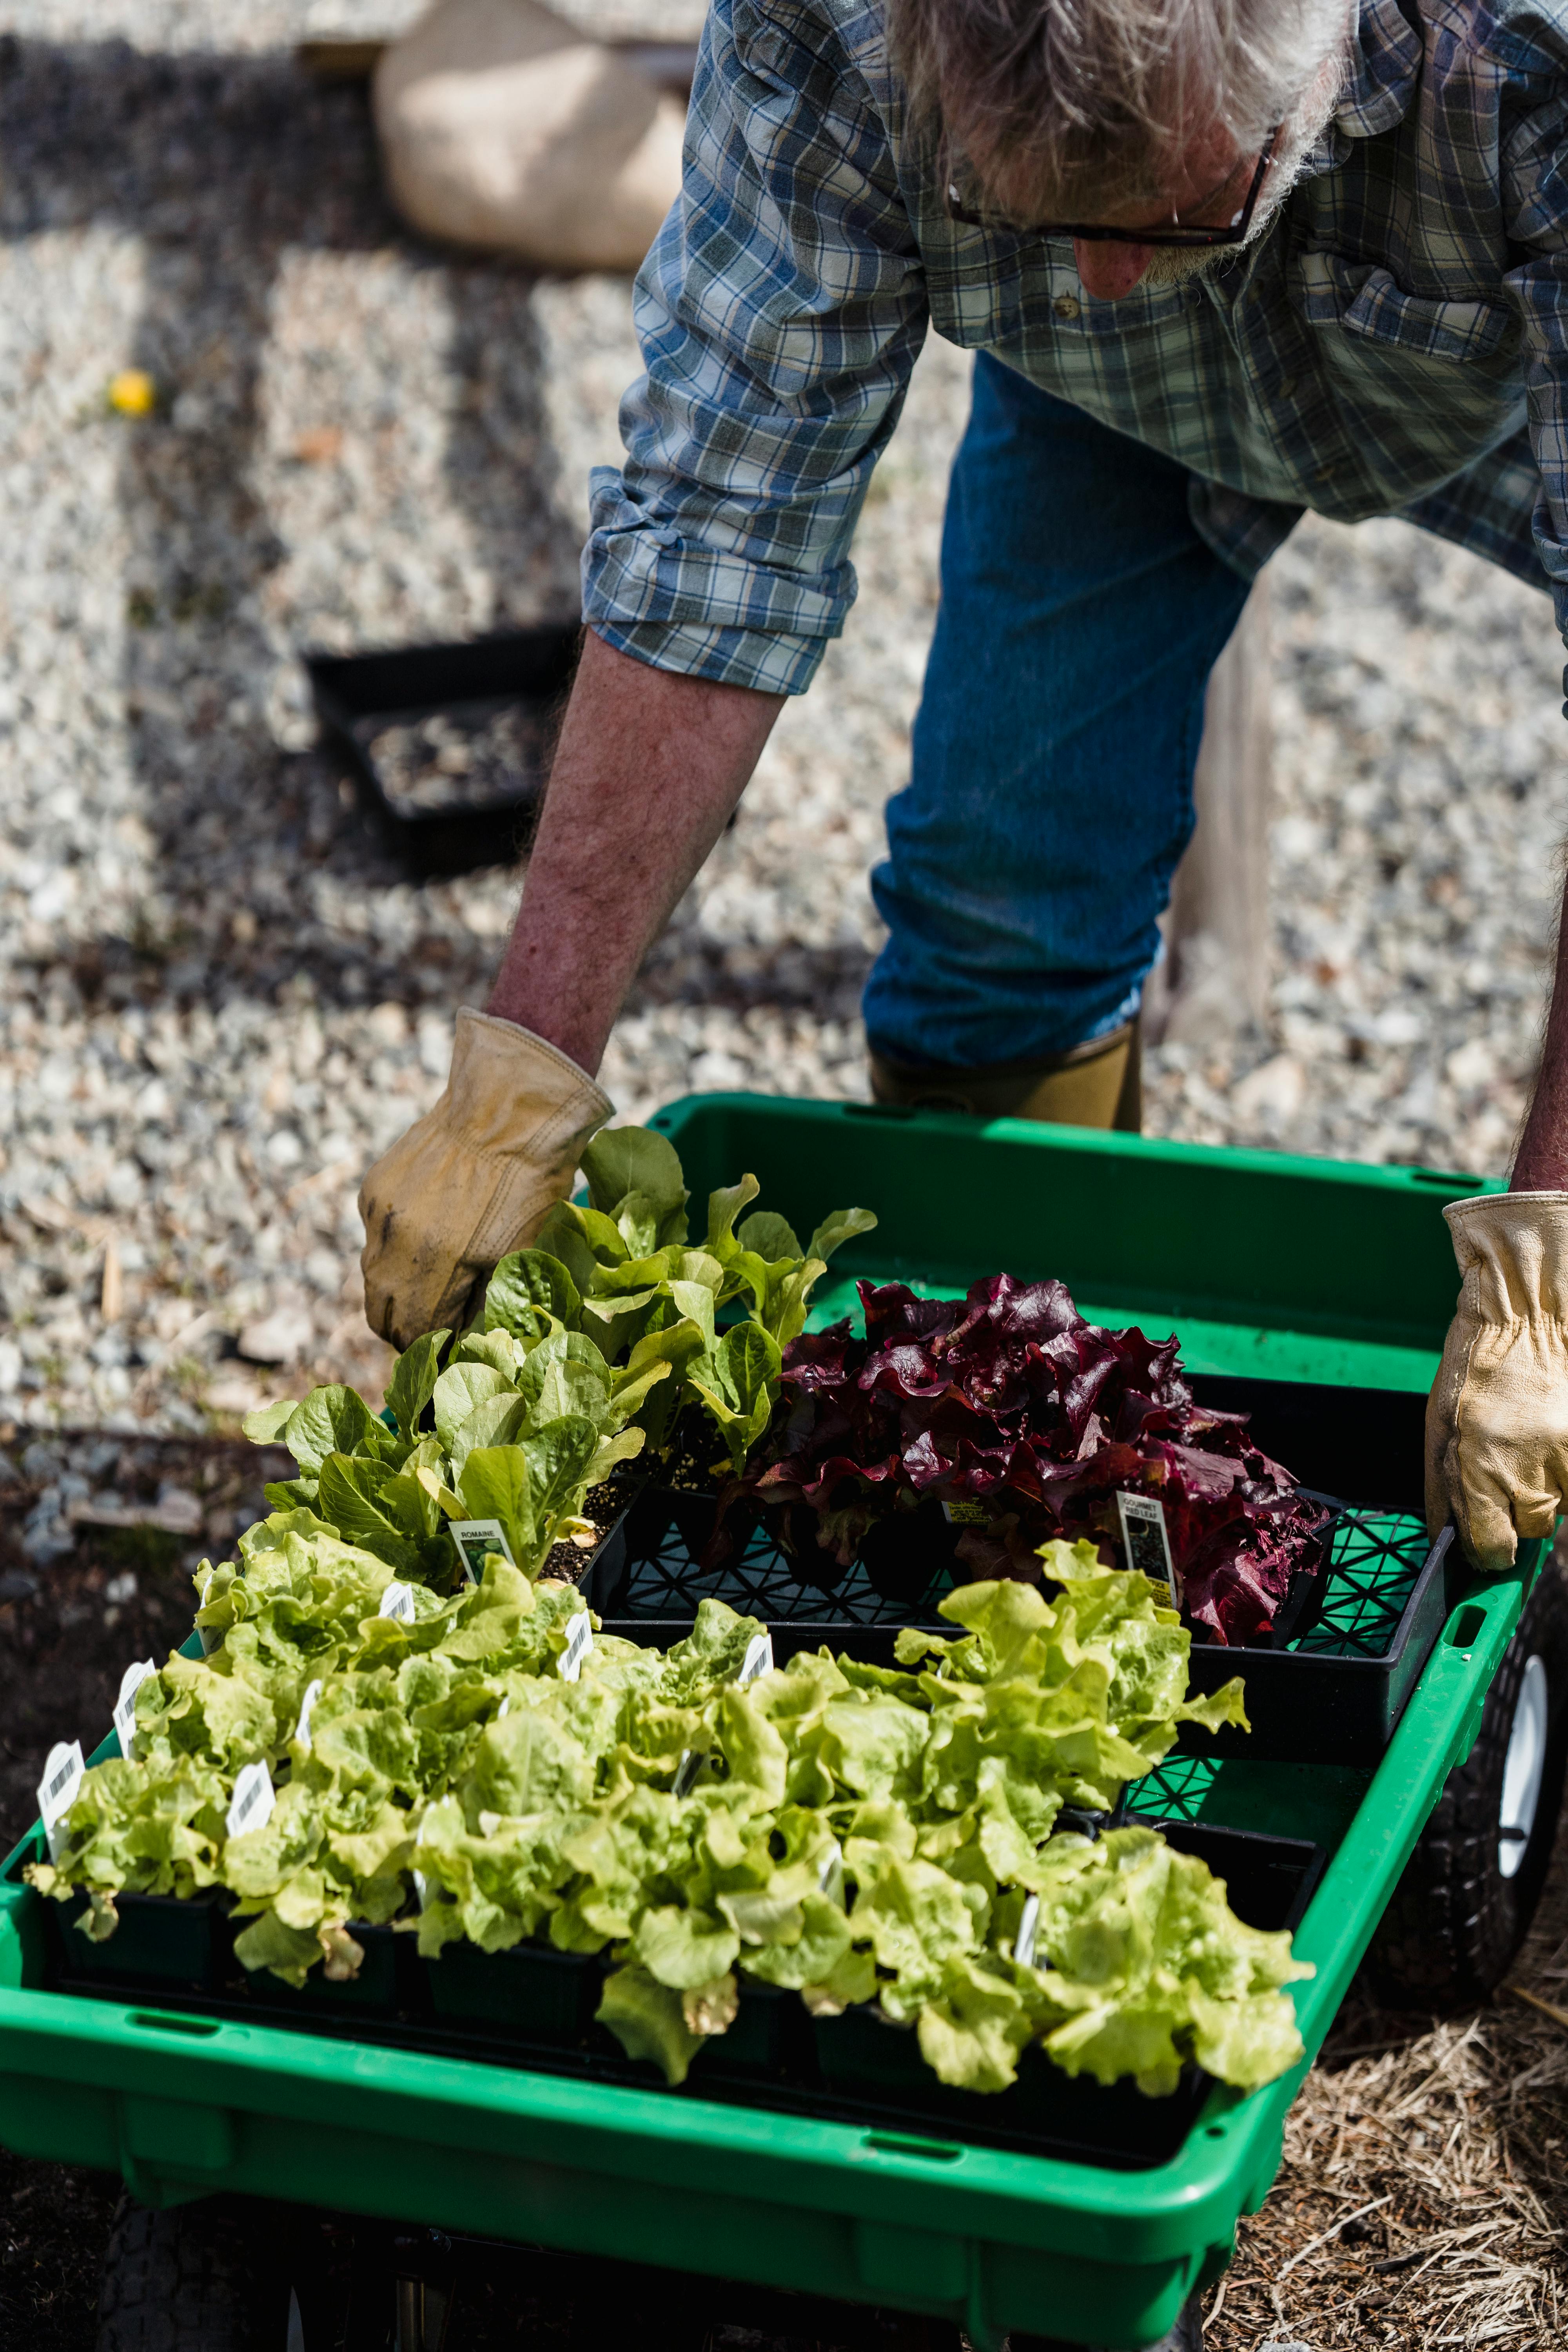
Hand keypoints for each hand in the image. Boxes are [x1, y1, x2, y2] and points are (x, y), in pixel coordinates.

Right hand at [359, 1009, 610, 1349]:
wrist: (508, 1104)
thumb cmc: (531, 1180)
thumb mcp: (521, 1250)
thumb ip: (486, 1300)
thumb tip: (467, 1339)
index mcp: (440, 1264)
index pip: (415, 1335)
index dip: (428, 1355)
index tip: (442, 1362)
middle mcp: (399, 1242)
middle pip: (382, 1314)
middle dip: (404, 1333)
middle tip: (429, 1339)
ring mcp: (380, 1214)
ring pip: (373, 1278)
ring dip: (395, 1294)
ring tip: (425, 1296)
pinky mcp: (374, 1190)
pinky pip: (375, 1238)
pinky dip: (393, 1250)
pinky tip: (425, 1239)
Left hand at [1425, 1192, 1567, 1569]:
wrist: (1530, 1318)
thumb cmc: (1476, 1369)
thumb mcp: (1438, 1429)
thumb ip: (1444, 1490)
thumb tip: (1447, 1537)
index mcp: (1478, 1471)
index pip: (1492, 1549)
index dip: (1487, 1550)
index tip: (1485, 1542)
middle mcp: (1527, 1474)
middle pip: (1529, 1529)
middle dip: (1515, 1510)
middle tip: (1504, 1467)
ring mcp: (1565, 1464)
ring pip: (1558, 1506)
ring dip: (1543, 1488)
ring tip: (1528, 1443)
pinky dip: (1563, 1469)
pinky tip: (1548, 1437)